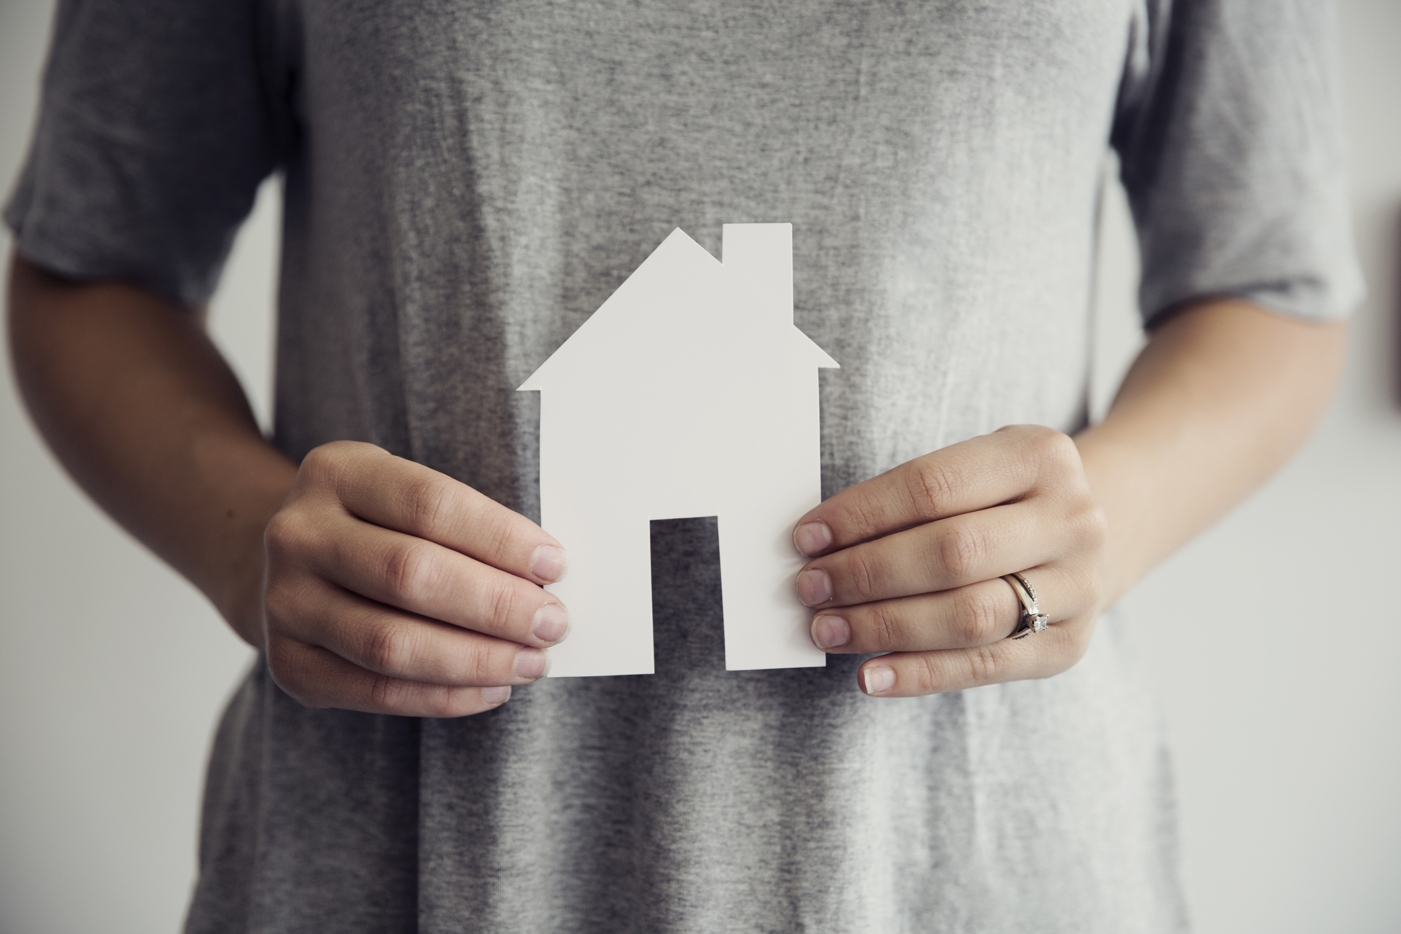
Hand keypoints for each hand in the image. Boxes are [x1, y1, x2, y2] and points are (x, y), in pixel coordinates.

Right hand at [262, 441, 570, 716]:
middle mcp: (299, 534)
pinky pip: (376, 691)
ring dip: (476, 659)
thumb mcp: (405, 495)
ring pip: (391, 642)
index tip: (555, 565)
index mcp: (338, 472)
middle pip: (410, 574)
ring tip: (531, 662)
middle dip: (496, 605)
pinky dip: (444, 696)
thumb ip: (463, 525)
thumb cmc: (380, 526)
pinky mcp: (288, 664)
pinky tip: (492, 690)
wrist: (293, 566)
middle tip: (552, 623)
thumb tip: (545, 578)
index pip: (431, 505)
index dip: (499, 539)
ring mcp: (284, 601)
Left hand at [792, 425, 1105, 696]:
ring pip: (969, 614)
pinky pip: (983, 666)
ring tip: (828, 629)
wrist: (1092, 538)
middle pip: (952, 552)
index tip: (807, 537)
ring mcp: (1078, 586)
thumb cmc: (1002, 501)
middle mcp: (1071, 519)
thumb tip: (821, 547)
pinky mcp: (1068, 646)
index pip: (934, 487)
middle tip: (810, 587)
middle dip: (868, 573)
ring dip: (885, 625)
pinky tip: (870, 674)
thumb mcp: (976, 471)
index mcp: (1039, 456)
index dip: (863, 515)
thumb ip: (911, 502)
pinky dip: (919, 674)